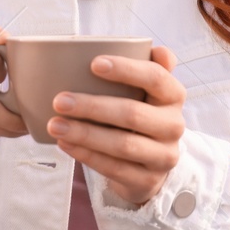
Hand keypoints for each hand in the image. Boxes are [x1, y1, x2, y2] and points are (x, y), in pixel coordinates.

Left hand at [47, 46, 185, 205]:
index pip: (156, 77)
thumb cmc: (141, 113)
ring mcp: (163, 156)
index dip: (126, 69)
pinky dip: (86, 155)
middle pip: (133, 114)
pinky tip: (65, 143)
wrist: (151, 163)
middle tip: (59, 100)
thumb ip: (148, 66)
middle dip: (92, 106)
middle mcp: (174, 126)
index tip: (93, 63)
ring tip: (54, 124)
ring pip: (122, 144)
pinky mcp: (148, 181)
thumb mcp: (147, 90)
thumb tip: (156, 48)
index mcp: (173, 96)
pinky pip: (114, 168)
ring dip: (84, 134)